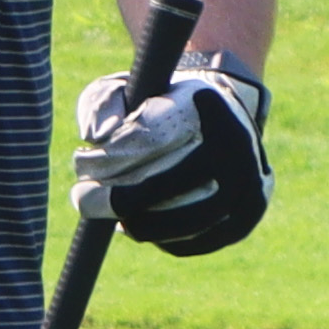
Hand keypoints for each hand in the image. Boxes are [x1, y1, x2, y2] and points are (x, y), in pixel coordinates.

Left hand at [72, 48, 269, 253]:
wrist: (227, 116)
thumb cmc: (165, 103)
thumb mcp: (131, 86)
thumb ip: (104, 100)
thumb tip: (98, 136)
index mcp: (205, 103)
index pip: (149, 138)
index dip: (108, 158)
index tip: (81, 163)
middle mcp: (234, 144)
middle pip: (162, 185)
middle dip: (112, 196)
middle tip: (81, 197)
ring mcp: (246, 185)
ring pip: (179, 221)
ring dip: (133, 222)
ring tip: (109, 212)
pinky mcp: (244, 219)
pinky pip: (192, 242)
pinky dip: (158, 239)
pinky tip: (135, 223)